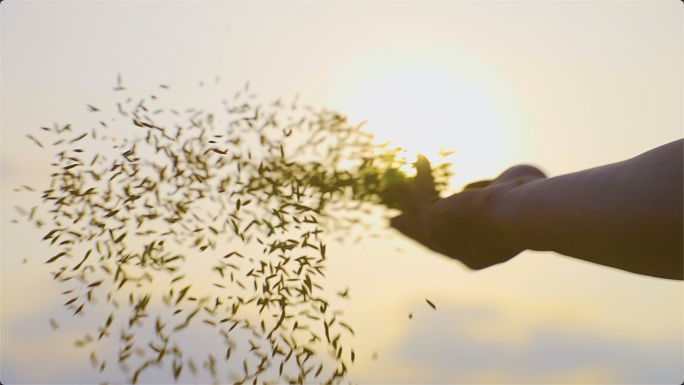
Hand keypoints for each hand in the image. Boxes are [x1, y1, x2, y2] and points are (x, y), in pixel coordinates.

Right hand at [389, 156, 546, 269]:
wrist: (522, 212)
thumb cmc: (533, 202)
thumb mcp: (518, 194)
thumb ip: (503, 190)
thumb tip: (496, 182)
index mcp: (483, 256)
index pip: (455, 247)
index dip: (440, 235)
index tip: (432, 225)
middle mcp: (461, 255)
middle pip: (428, 240)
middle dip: (410, 229)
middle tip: (393, 221)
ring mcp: (445, 241)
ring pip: (420, 217)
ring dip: (407, 196)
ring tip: (396, 179)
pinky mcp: (433, 222)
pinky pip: (422, 196)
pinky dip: (421, 175)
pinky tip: (419, 155)